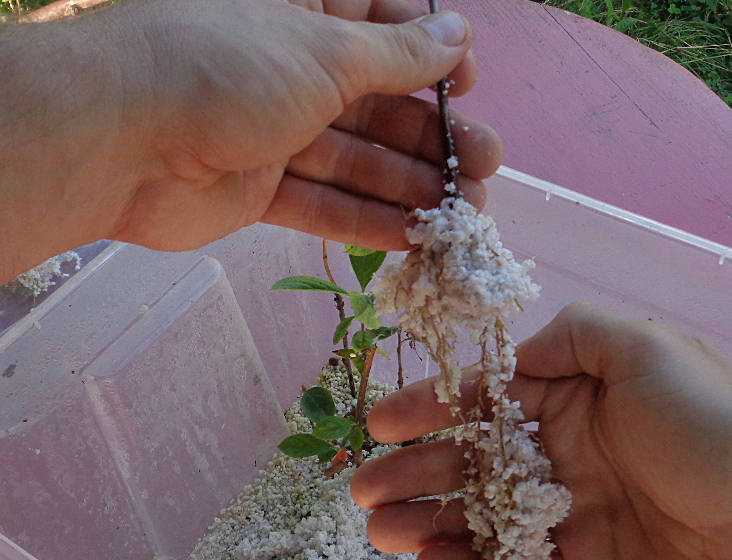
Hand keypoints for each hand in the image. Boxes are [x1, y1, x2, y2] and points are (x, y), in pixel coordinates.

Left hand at [0, 0, 501, 279]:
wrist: (121, 138)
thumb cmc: (231, 65)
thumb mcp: (329, 50)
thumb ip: (399, 54)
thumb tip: (458, 36)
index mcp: (304, 9)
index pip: (382, 22)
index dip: (431, 54)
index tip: (467, 85)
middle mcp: (290, 65)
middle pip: (378, 101)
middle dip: (434, 136)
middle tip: (485, 168)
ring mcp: (273, 127)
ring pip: (357, 157)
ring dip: (412, 185)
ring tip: (466, 216)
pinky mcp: (257, 185)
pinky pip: (323, 201)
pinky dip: (366, 220)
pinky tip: (414, 239)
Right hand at [352, 302, 731, 559]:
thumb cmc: (714, 425)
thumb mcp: (645, 349)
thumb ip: (574, 335)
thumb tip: (514, 347)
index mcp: (577, 393)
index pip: (487, 397)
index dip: (431, 407)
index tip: (381, 422)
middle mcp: (569, 447)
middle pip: (474, 459)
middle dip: (415, 472)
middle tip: (364, 492)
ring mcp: (576, 507)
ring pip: (486, 515)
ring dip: (431, 522)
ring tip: (385, 533)